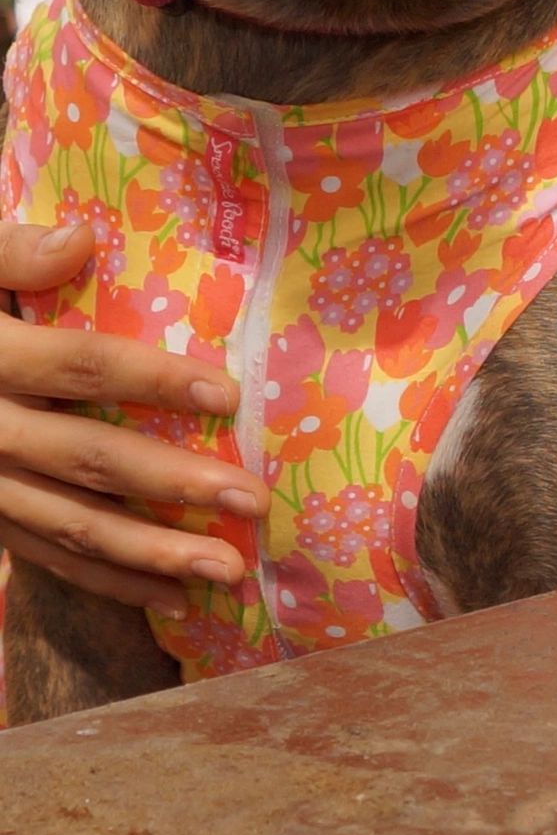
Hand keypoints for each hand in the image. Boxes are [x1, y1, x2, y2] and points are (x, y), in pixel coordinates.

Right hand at [0, 220, 264, 612]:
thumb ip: (12, 253)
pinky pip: (48, 555)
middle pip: (88, 460)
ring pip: (71, 526)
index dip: (150, 380)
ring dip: (152, 555)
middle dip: (174, 484)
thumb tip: (80, 239)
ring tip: (230, 570)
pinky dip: (108, 581)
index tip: (227, 396)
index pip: (78, 367)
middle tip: (254, 501)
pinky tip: (171, 595)